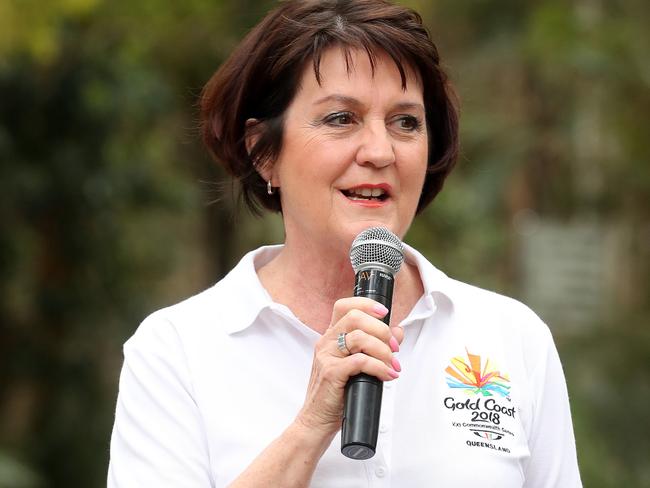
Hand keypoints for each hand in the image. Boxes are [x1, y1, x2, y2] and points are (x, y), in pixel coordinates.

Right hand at [295, 297, 403, 437]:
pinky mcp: (331, 372)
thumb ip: (375, 346)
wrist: (316, 420)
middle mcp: (327, 342)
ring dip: (383, 350)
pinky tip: (387, 375)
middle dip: (381, 330)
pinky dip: (379, 367)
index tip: (385, 312)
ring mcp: (327, 356)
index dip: (367, 305)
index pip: (345, 306)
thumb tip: (397, 332)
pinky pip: (360, 361)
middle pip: (355, 318)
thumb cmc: (335, 393)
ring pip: (359, 338)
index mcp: (331, 336)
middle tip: (394, 347)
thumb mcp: (356, 365)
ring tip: (392, 364)